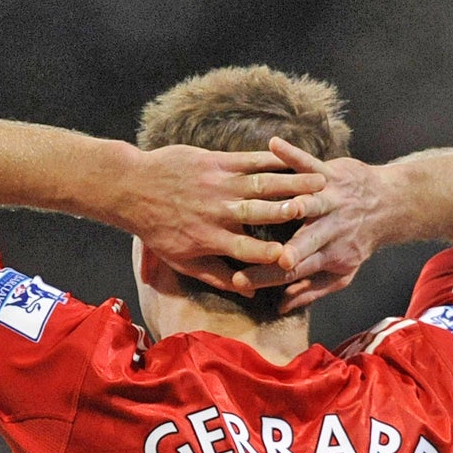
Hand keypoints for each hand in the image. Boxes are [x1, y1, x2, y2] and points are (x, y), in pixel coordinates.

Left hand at [122, 144, 325, 291]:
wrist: (132, 189)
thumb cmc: (158, 230)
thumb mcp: (183, 261)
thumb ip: (218, 277)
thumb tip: (249, 292)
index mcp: (212, 239)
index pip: (247, 250)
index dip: (271, 255)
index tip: (293, 258)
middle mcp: (219, 212)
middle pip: (261, 213)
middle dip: (289, 211)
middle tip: (317, 211)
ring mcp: (219, 184)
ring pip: (262, 184)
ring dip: (292, 182)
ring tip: (320, 183)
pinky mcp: (215, 162)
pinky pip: (249, 160)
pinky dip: (273, 160)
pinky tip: (293, 160)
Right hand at [231, 137, 381, 311]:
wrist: (389, 205)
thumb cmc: (357, 242)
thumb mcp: (341, 273)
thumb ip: (310, 290)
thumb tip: (281, 306)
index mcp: (329, 255)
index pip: (295, 271)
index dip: (270, 276)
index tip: (241, 281)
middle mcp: (331, 229)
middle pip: (308, 242)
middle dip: (293, 250)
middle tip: (275, 257)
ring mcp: (331, 199)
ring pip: (314, 203)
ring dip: (302, 205)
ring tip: (283, 205)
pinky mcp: (331, 173)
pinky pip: (311, 163)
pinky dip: (293, 155)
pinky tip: (274, 145)